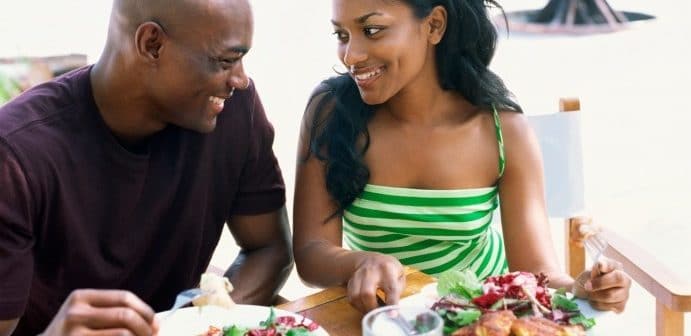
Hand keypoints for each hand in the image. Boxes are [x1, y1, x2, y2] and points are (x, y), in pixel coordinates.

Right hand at [41, 289, 159, 335]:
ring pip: (123, 334)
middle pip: (125, 315)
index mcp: (80, 297)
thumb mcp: (85, 314)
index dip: (145, 310)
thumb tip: (156, 323)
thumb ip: (113, 312)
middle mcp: (75, 313)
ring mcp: (74, 334)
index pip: (123, 297)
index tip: (155, 322)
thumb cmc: (72, 333)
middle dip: (145, 327)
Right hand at [346, 252, 404, 312]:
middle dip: (372, 308)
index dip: (391, 303)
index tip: (392, 315)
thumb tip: (394, 308)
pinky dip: (358, 306)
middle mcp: (371, 271)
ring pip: (356, 296)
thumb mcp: (399, 274)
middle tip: (379, 315)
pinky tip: (365, 305)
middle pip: (367, 293)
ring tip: (372, 311)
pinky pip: (351, 298)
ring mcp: (358, 276)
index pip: (390, 288)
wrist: (369, 259)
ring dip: (364, 308)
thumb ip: (398, 290)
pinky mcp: (351, 282)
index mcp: (387, 269)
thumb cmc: (388, 269)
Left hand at [573, 257, 630, 312]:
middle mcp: (625, 280)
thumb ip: (595, 270)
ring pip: (611, 295)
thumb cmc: (587, 281)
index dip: (604, 266)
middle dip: (599, 284)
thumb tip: (602, 265)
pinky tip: (596, 301)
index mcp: (616, 267)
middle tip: (587, 286)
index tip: (598, 267)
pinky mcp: (621, 306)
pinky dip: (598, 304)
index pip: (613, 264)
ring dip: (595, 296)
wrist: (583, 294)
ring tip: (590, 294)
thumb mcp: (588, 273)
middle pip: (618, 279)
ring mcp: (625, 294)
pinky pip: (610, 307)